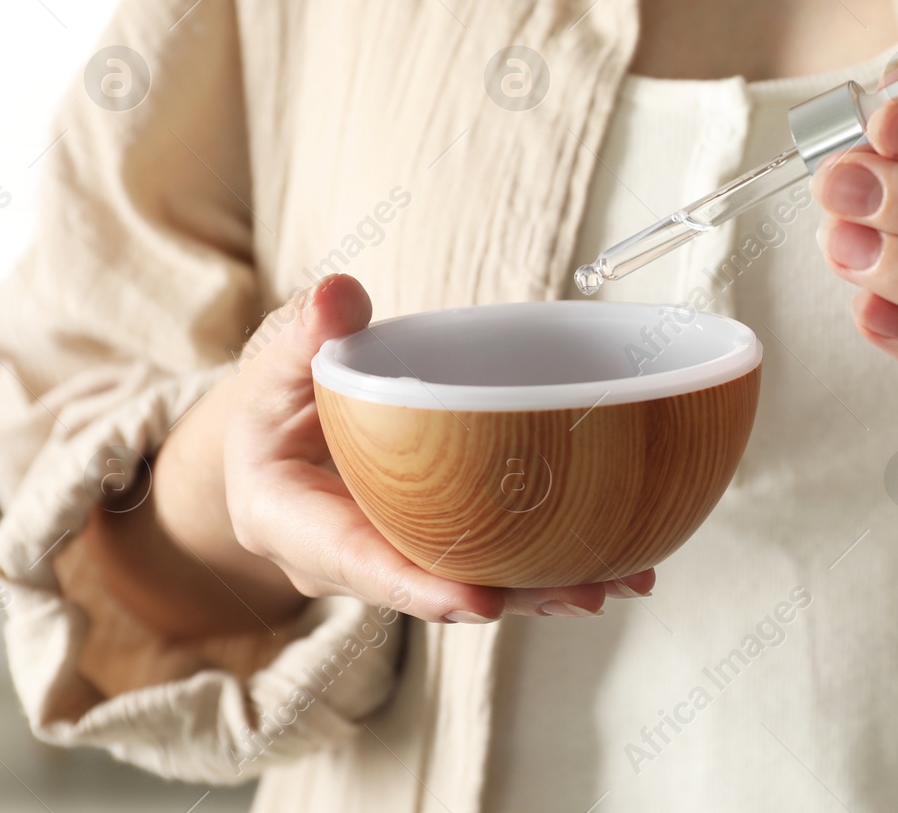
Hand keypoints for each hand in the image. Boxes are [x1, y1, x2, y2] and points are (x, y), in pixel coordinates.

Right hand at [91, 274, 651, 639]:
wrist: (273, 444)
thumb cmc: (272, 405)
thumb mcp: (274, 366)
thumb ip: (303, 335)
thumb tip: (339, 296)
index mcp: (294, 524)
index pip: (358, 565)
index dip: (420, 588)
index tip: (482, 601)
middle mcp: (350, 561)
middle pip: (436, 589)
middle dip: (514, 596)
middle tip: (587, 592)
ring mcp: (399, 558)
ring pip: (477, 583)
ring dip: (550, 587)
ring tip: (624, 581)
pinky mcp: (437, 545)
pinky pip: (496, 561)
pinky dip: (553, 560)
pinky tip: (622, 555)